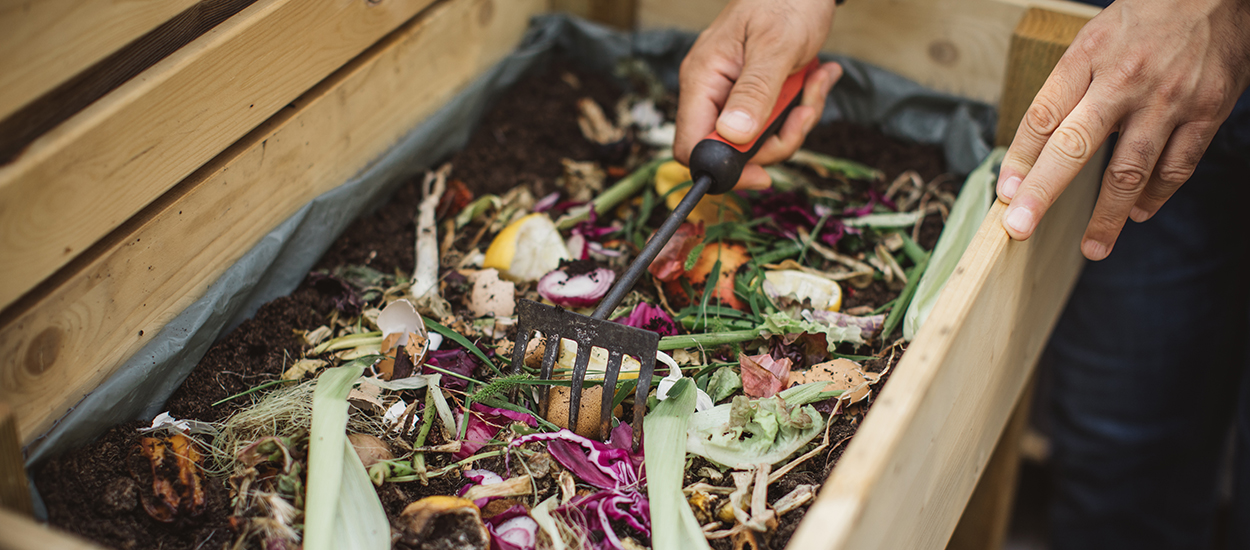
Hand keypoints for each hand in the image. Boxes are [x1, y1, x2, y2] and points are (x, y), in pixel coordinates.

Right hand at [674, 0, 843, 189]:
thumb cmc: (786, 1)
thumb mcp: (775, 47)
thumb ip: (754, 92)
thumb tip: (733, 136)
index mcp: (703, 79)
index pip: (691, 145)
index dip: (722, 167)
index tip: (762, 174)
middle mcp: (713, 91)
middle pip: (731, 150)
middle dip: (776, 140)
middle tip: (804, 112)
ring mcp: (734, 94)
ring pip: (759, 140)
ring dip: (796, 121)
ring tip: (817, 84)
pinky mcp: (756, 95)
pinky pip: (775, 122)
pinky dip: (802, 106)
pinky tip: (819, 77)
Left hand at [996, 0, 1249, 259]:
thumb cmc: (1145, 18)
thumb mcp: (1092, 40)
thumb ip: (1068, 89)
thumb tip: (1037, 147)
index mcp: (1087, 59)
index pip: (1041, 116)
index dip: (1019, 160)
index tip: (1006, 195)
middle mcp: (1123, 81)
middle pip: (1073, 146)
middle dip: (1043, 192)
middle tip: (1022, 227)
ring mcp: (1166, 99)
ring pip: (1129, 170)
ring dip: (1108, 216)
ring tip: (1093, 247)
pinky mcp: (1207, 111)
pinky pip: (1176, 166)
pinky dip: (1155, 195)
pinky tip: (1138, 212)